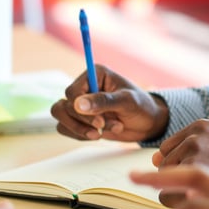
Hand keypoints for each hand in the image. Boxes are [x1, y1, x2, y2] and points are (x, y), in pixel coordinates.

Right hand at [50, 64, 168, 141]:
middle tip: (103, 128)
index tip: (99, 122)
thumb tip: (78, 105)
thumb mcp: (127, 102)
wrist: (147, 123)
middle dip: (83, 122)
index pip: (72, 92)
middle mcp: (84, 86)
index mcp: (95, 74)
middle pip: (64, 105)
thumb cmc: (141, 106)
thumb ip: (103, 101)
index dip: (81, 109)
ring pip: (60, 116)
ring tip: (101, 134)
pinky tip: (99, 135)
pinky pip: (65, 128)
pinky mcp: (79, 118)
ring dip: (80, 129)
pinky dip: (80, 135)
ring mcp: (80, 103)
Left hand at [153, 119, 208, 204]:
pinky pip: (166, 196)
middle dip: (180, 180)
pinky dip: (180, 206)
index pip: (168, 150)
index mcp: (200, 125)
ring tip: (208, 190)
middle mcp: (196, 134)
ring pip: (163, 182)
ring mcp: (195, 151)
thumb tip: (153, 159)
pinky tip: (203, 200)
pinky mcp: (194, 172)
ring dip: (180, 193)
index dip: (184, 167)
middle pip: (163, 165)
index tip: (207, 170)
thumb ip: (183, 151)